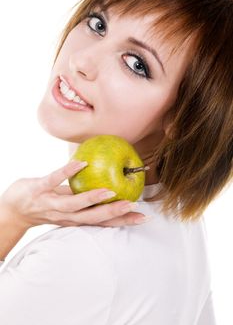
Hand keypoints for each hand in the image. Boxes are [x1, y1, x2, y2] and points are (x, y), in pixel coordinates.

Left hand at [0, 161, 145, 228]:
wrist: (14, 209)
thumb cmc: (46, 204)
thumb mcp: (69, 206)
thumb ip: (87, 201)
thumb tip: (109, 188)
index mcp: (76, 219)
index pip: (103, 221)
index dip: (123, 220)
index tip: (143, 217)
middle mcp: (65, 216)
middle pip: (92, 217)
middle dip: (113, 213)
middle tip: (132, 206)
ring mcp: (51, 204)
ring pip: (74, 204)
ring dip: (92, 198)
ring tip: (109, 191)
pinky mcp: (38, 190)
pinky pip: (53, 180)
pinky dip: (67, 172)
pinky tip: (80, 163)